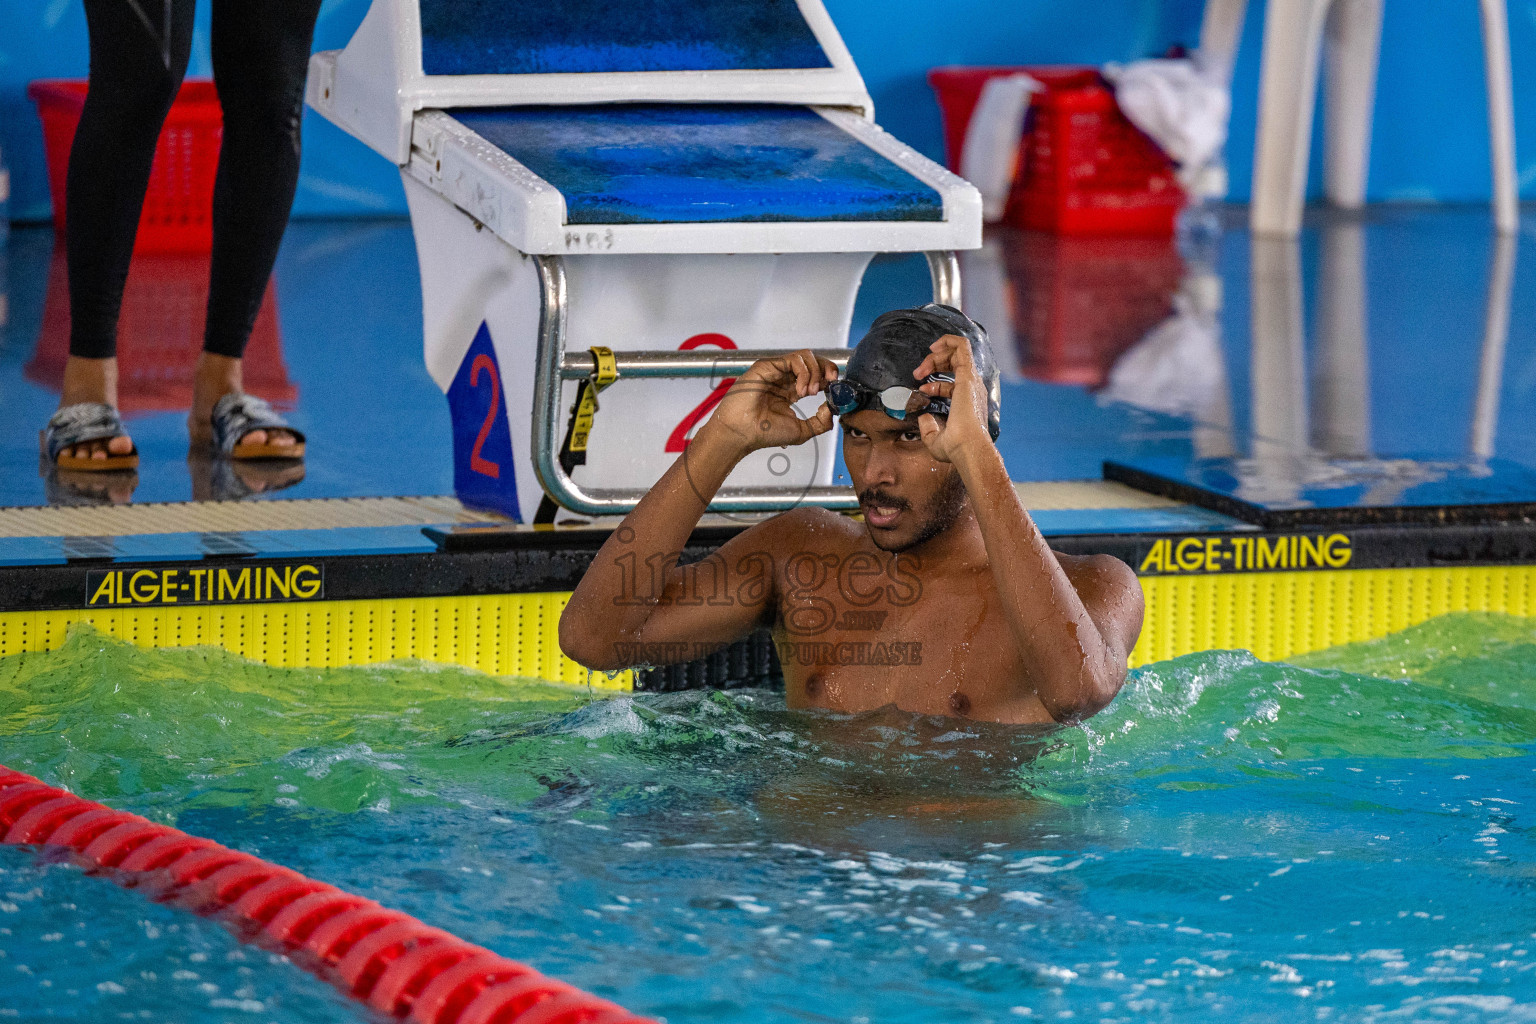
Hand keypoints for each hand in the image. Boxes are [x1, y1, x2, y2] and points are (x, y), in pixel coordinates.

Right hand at [703, 349, 836, 454]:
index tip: (835, 389)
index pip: (815, 374)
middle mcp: (783, 378)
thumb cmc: (763, 433)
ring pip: (805, 357)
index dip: (829, 377)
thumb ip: (821, 422)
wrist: (742, 433)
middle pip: (813, 360)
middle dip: (827, 369)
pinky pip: (794, 359)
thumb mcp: (801, 431)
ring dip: (814, 373)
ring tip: (808, 393)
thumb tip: (833, 409)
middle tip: (829, 384)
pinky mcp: (767, 366)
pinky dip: (804, 373)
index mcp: (790, 390)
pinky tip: (799, 391)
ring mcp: (775, 370)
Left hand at [911, 333, 992, 463]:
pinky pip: (961, 346)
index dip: (933, 385)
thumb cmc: (956, 448)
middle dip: (933, 363)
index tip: (920, 392)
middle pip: (955, 363)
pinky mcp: (967, 374)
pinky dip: (947, 340)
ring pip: (957, 352)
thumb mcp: (935, 440)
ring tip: (921, 367)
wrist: (968, 448)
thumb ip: (928, 428)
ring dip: (936, 355)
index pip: (951, 384)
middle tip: (917, 373)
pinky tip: (933, 347)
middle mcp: (972, 388)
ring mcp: (971, 380)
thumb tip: (922, 417)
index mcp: (968, 401)